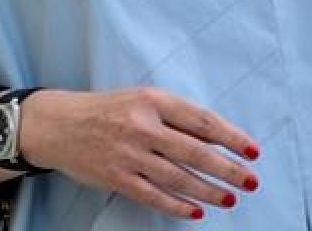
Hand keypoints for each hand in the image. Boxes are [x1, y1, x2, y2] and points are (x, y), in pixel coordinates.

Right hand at [17, 87, 262, 218]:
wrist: (58, 124)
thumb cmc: (109, 110)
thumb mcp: (144, 99)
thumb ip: (176, 116)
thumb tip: (217, 139)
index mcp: (154, 100)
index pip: (202, 121)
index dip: (231, 137)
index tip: (253, 151)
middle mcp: (143, 126)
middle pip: (195, 152)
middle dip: (228, 169)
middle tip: (251, 180)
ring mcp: (128, 154)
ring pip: (178, 177)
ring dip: (209, 191)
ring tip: (230, 198)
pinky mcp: (116, 177)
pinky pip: (153, 196)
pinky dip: (177, 206)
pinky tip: (197, 212)